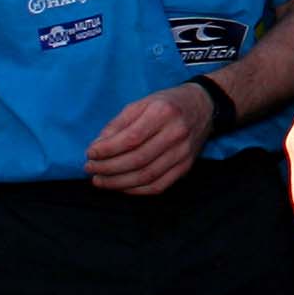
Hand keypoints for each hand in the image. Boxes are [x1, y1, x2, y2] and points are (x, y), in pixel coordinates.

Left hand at [85, 83, 208, 194]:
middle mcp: (176, 133)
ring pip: (146, 176)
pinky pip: (158, 186)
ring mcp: (183, 153)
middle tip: (90, 169)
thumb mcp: (140, 104)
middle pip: (137, 159)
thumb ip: (117, 125)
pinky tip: (120, 186)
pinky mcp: (186, 167)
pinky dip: (136, 190)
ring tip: (100, 180)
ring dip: (118, 183)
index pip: (131, 138)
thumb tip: (97, 148)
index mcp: (163, 113)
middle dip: (108, 168)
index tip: (90, 153)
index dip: (107, 150)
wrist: (203, 106)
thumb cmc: (167, 103)